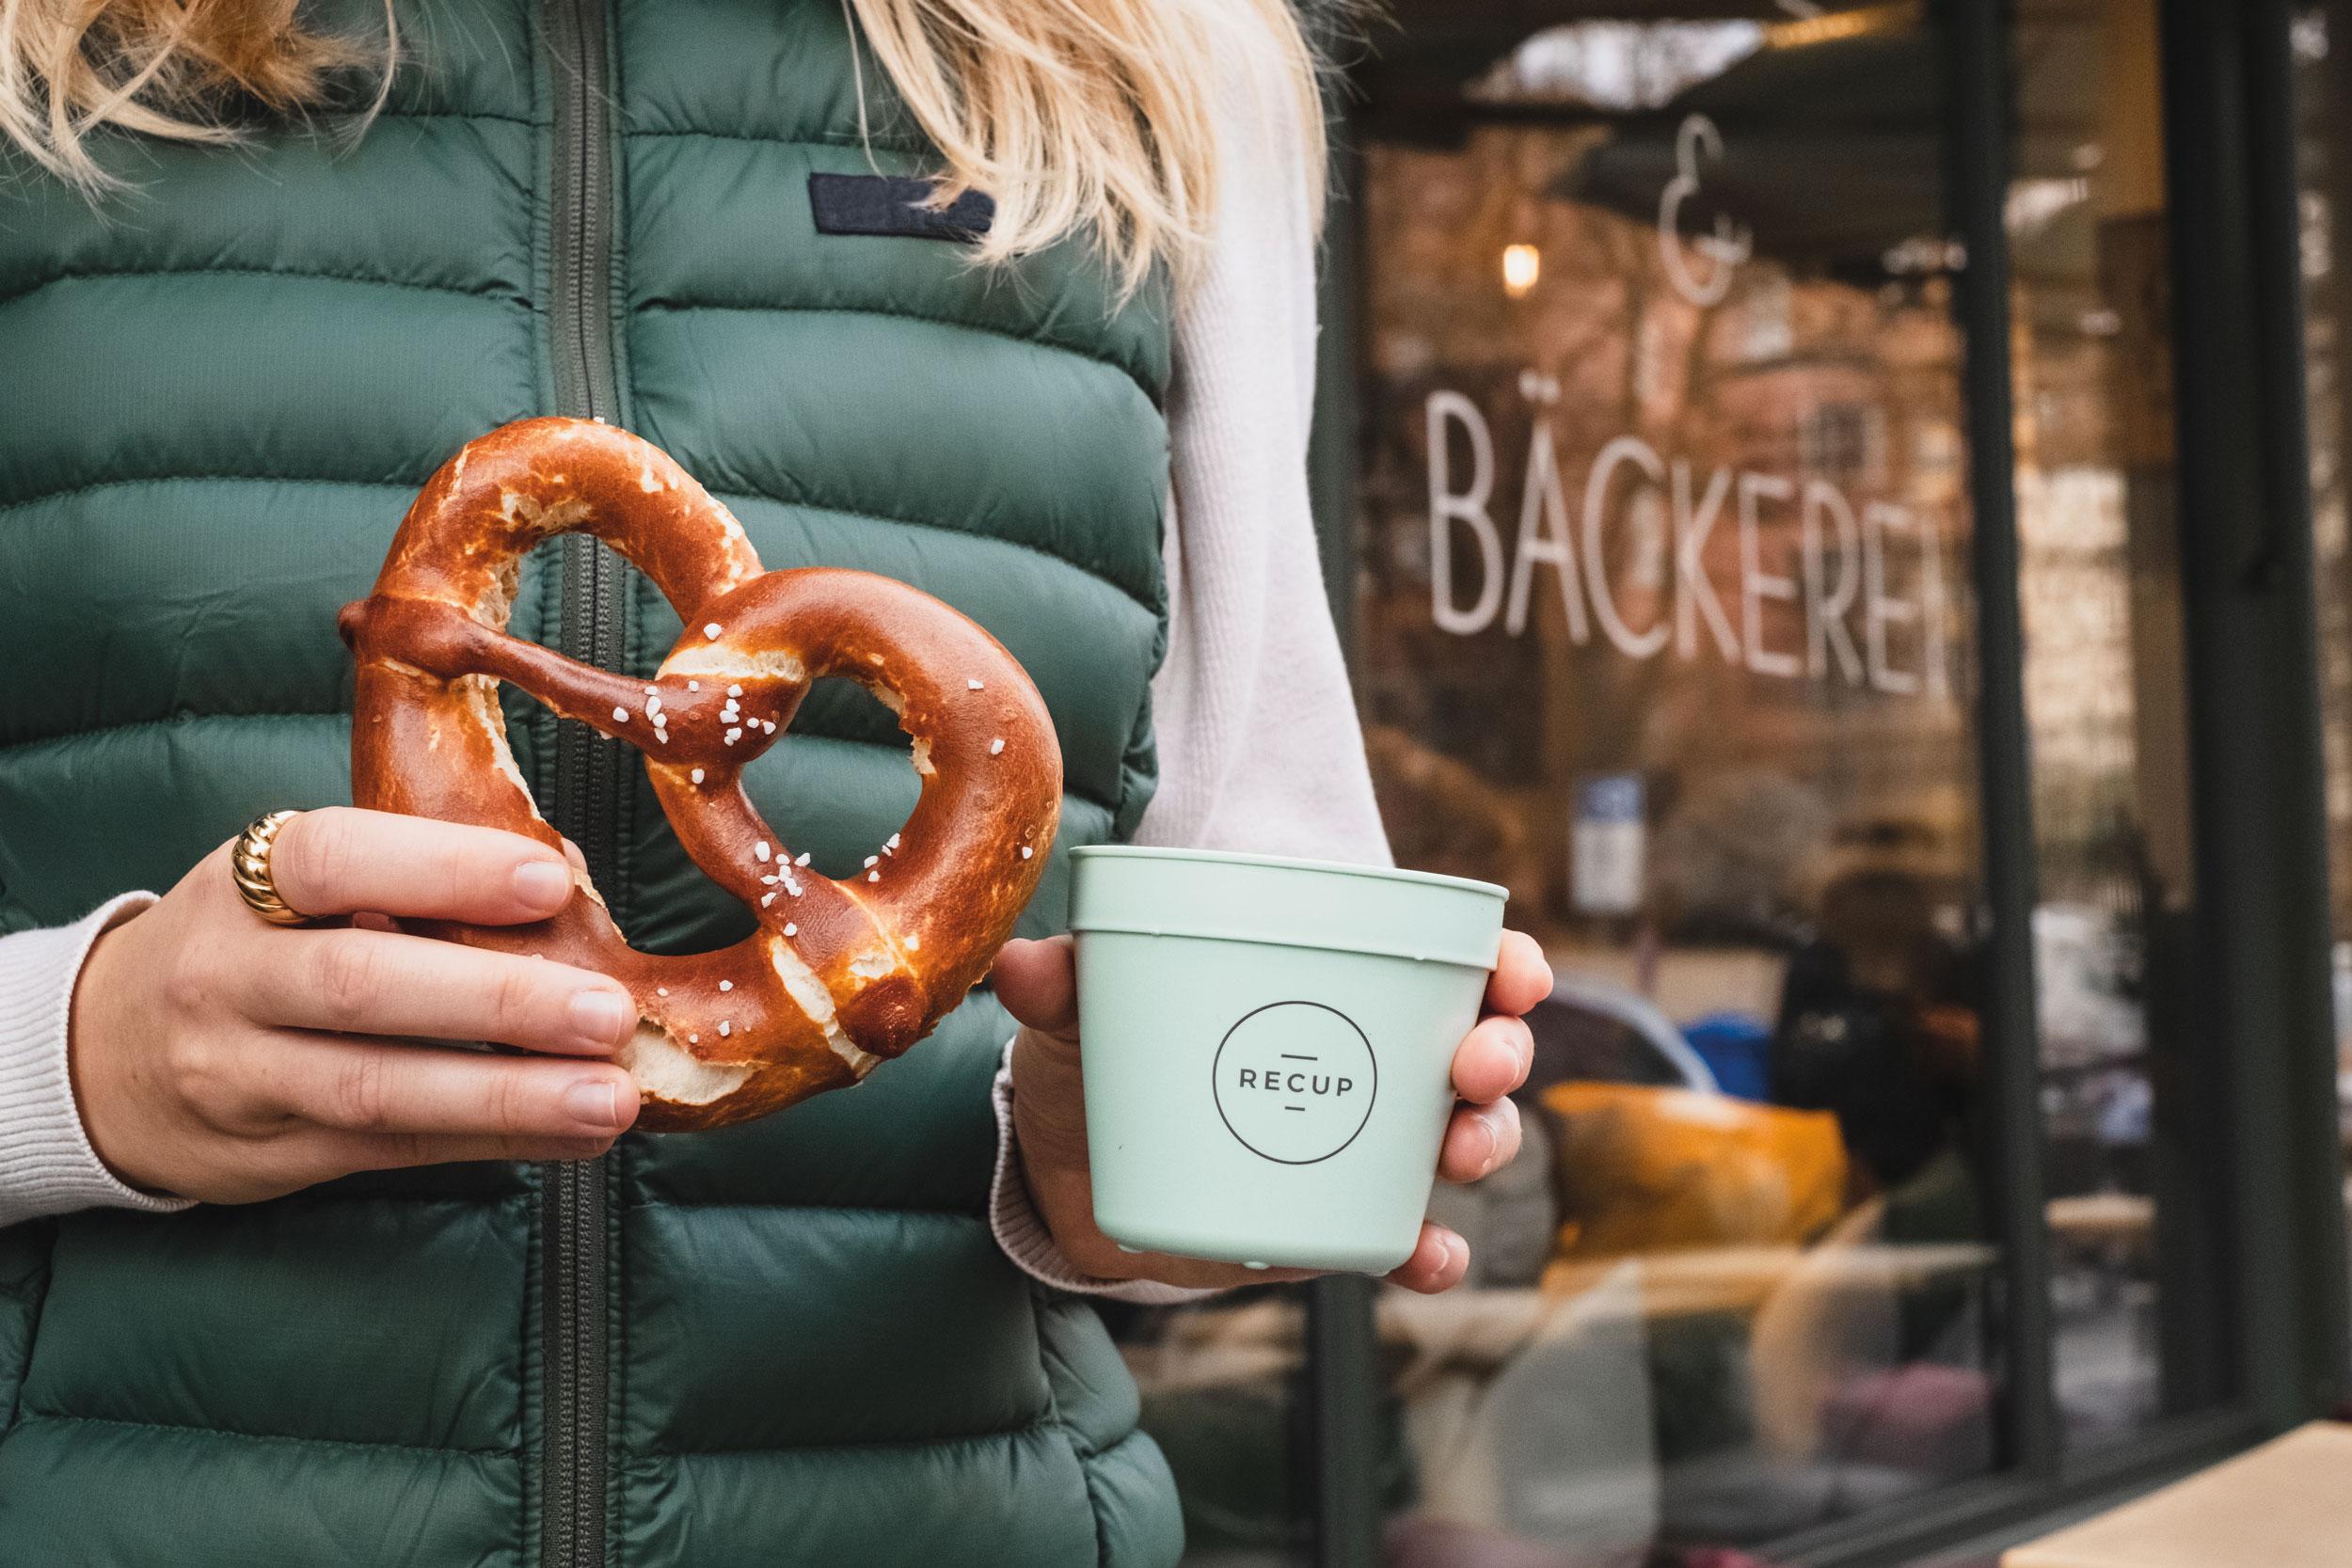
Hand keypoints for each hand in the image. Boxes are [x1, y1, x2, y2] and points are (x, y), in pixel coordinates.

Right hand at [69, 807, 643, 1204]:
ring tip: (610, 1094)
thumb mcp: (290, 888)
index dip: (445, 868)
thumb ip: (406, 879)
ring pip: (377, 1089)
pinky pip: (392, 1150)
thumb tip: (564, 886)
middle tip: (606, 1011)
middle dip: (497, 1000)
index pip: (333, 860)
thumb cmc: (247, 946)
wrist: (99, 1055)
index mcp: (244, 885)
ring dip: (508, 1096)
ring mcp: (241, 1075)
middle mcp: (228, 978)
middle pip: (361, 987)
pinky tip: (574, 1133)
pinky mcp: (272, 1155)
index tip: (549, 881)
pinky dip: (494, 1141)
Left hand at [995, 928, 1550, 1292]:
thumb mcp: (1085, 1013)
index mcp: (1335, 983)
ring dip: (1484, 1140)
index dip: (1504, 962)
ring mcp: (1362, 1145)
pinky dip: (1429, 1251)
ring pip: (1461, 1138)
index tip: (1511, 971)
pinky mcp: (1336, 1220)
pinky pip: (1404, 1238)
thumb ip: (1063, 985)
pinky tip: (1429, 1257)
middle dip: (1502, 1052)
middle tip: (1477, 1063)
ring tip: (1457, 1151)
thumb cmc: (1105, 1058)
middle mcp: (1370, 1060)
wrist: (1075, 1168)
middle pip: (1479, 1049)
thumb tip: (1023, 967)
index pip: (1453, 959)